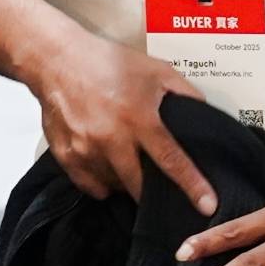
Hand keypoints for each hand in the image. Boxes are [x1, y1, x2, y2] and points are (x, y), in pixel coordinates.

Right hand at [26, 31, 211, 208]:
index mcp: (138, 119)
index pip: (171, 160)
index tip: (207, 205)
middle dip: (153, 191)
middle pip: (140, 186)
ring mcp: (86, 151)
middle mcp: (112, 139)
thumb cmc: (106, 62)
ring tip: (127, 160)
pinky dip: (103, 182)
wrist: (57, 60)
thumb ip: (184, 93)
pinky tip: (107, 166)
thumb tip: (204, 114)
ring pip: (115, 187)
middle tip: (158, 185)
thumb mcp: (155, 70)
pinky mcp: (66, 157)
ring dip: (126, 181)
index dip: (192, 185)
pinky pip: (91, 186)